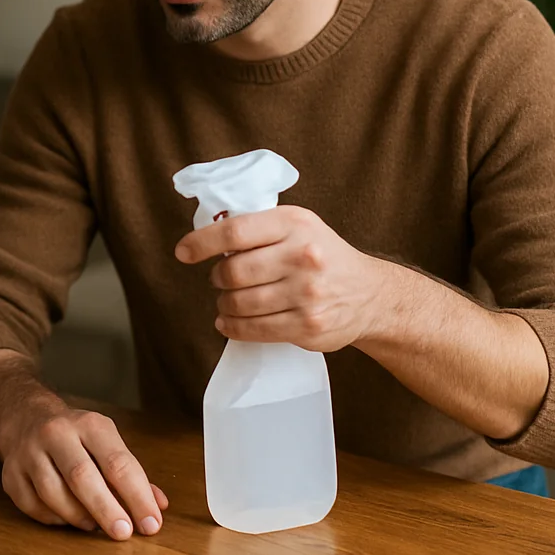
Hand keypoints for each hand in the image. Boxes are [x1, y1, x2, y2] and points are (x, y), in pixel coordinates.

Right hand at [0, 391, 168, 540]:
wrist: (25, 417)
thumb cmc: (77, 438)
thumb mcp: (107, 443)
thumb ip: (132, 475)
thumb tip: (159, 505)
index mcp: (89, 424)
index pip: (118, 463)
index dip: (137, 497)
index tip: (151, 524)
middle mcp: (56, 433)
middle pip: (82, 477)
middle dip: (106, 510)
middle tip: (123, 533)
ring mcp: (28, 452)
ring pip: (52, 494)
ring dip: (78, 517)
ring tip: (94, 525)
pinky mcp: (10, 472)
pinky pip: (32, 505)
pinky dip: (53, 518)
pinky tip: (67, 519)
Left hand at [175, 205, 387, 351]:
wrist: (370, 294)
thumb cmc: (324, 257)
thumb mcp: (300, 227)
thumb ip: (261, 229)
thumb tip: (207, 240)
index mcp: (295, 224)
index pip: (235, 231)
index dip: (202, 243)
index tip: (183, 252)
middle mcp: (302, 256)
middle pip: (233, 271)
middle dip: (218, 278)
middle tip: (220, 280)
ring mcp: (306, 294)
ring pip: (240, 303)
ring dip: (224, 304)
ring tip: (228, 301)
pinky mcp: (307, 326)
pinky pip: (254, 330)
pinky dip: (232, 327)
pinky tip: (228, 322)